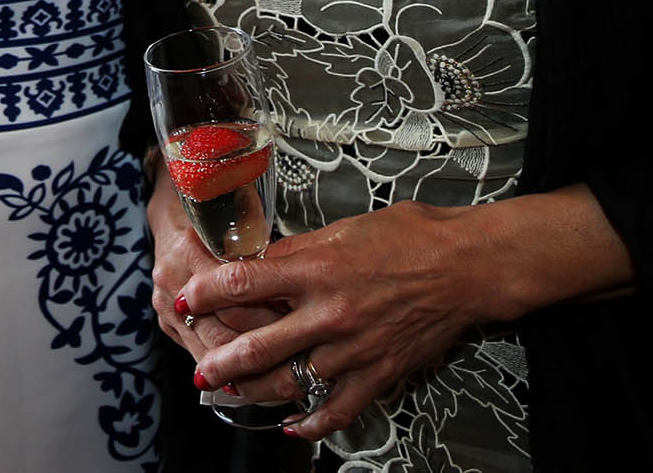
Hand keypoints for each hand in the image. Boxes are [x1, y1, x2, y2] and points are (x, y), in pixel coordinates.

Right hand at [148, 172, 285, 367]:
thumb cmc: (211, 218)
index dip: (266, 310)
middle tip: (294, 352)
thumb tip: (297, 286)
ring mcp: (165, 305)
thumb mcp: (236, 224)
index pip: (232, 295)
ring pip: (210, 348)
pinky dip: (226, 367)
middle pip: (220, 327)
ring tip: (277, 370)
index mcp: (190, 250)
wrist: (170, 216)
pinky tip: (251, 377)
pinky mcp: (167, 322)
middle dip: (258, 343)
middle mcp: (172, 280)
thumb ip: (259, 256)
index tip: (298, 320)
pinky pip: (199, 352)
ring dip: (242, 364)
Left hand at [176, 200, 501, 438]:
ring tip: (231, 395)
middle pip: (260, 344)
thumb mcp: (345, 228)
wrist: (465, 265)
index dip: (209, 291)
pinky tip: (292, 424)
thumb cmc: (411, 236)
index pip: (247, 281)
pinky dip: (311, 422)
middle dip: (221, 361)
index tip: (187, 297)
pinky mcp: (378, 374)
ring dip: (255, 391)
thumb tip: (266, 262)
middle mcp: (330, 311)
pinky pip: (336, 409)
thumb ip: (302, 250)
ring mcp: (353, 348)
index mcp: (318, 266)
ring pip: (291, 382)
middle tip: (199, 371)